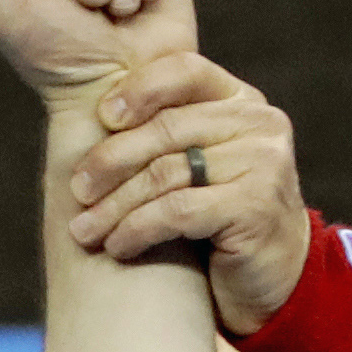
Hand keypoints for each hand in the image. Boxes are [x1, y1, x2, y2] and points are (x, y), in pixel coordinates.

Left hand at [62, 52, 309, 332]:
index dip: (139, 89)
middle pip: (167, 128)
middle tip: (77, 190)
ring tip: (84, 231)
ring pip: (166, 173)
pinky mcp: (256, 206)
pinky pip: (177, 210)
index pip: (184, 71)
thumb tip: (93, 117)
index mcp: (241, 101)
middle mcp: (259, 124)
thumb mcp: (198, 167)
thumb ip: (168, 135)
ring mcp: (263, 162)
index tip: (101, 117)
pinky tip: (117, 246)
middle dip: (111, 160)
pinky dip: (138, 229)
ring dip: (115, 206)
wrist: (273, 280)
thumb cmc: (220, 222)